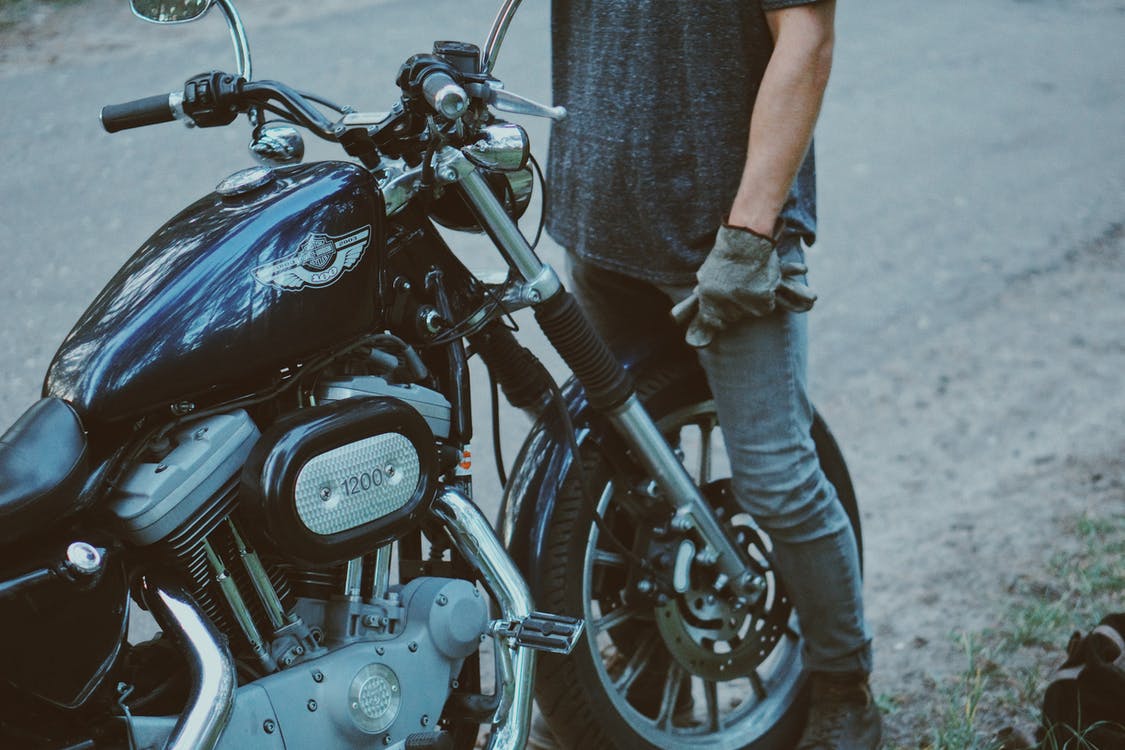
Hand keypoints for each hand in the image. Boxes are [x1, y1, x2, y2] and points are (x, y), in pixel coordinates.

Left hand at [669, 225, 815, 347]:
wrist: (748, 238)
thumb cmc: (728, 251)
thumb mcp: (708, 269)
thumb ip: (704, 287)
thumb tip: (698, 297)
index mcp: (708, 295)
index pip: (712, 319)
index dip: (719, 318)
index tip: (725, 314)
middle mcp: (724, 301)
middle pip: (732, 316)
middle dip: (736, 307)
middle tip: (742, 290)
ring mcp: (744, 302)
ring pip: (750, 312)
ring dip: (753, 302)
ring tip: (753, 282)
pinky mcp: (762, 300)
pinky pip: (766, 307)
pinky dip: (766, 298)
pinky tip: (763, 283)